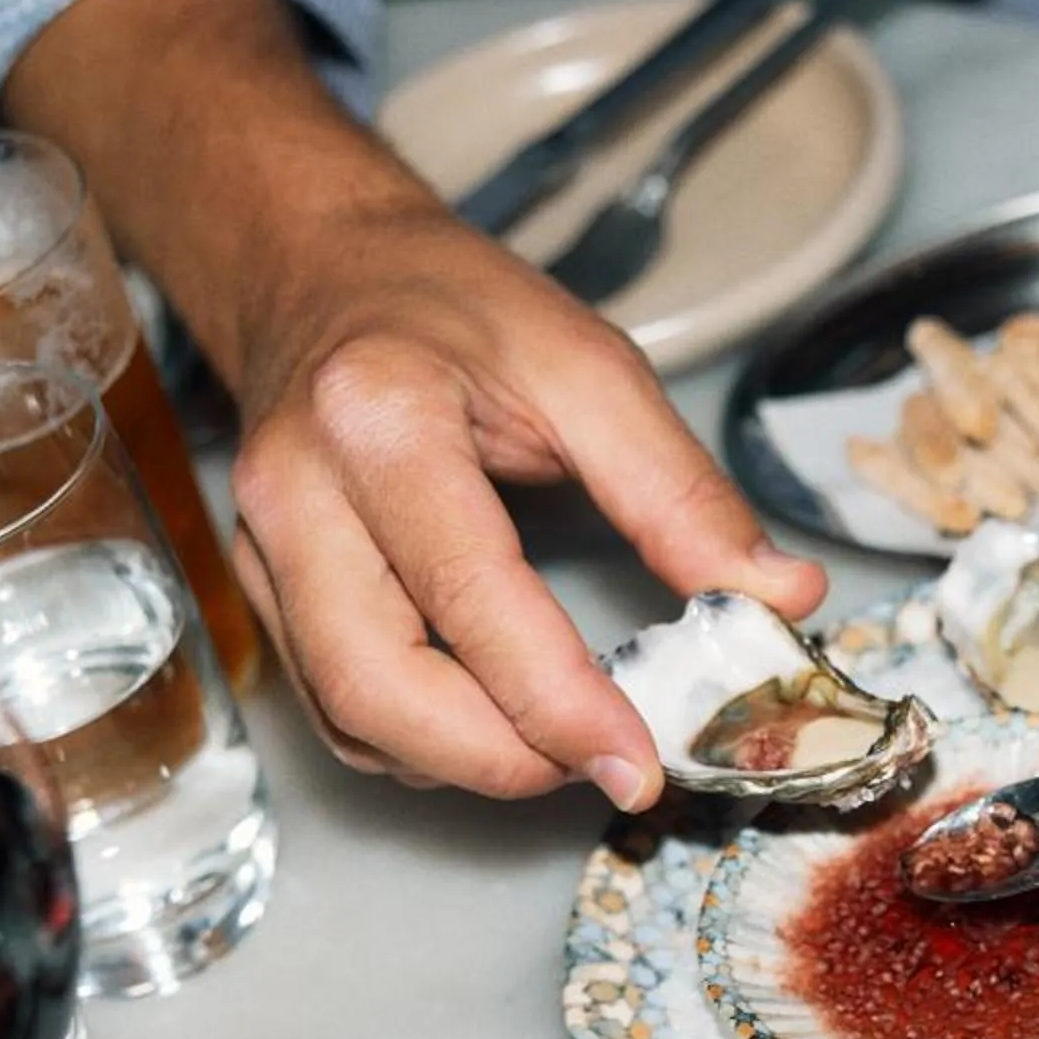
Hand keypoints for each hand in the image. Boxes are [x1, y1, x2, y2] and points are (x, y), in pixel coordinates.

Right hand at [225, 199, 825, 805]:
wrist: (322, 274)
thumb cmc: (455, 311)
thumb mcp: (590, 367)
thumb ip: (684, 493)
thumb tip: (781, 600)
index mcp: (379, 417)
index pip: (469, 595)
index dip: (556, 702)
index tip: (639, 761)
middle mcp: (298, 493)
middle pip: (377, 686)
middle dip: (502, 760)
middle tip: (608, 765)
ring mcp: (261, 550)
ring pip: (349, 718)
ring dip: (465, 762)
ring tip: (564, 740)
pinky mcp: (258, 591)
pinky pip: (335, 712)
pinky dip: (421, 744)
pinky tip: (493, 721)